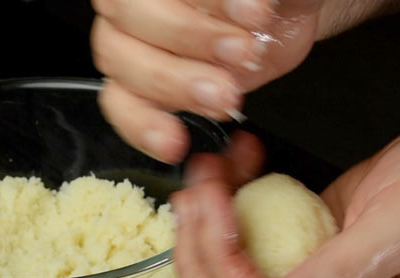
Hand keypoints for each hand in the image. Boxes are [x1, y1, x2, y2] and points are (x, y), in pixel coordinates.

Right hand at [90, 0, 325, 162]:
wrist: (279, 20)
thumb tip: (250, 6)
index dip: (204, 3)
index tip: (255, 14)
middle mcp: (135, 1)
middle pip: (129, 14)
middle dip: (190, 38)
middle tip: (244, 54)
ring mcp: (131, 42)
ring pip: (121, 61)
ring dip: (173, 85)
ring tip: (225, 98)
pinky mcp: (141, 86)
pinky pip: (121, 105)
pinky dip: (143, 126)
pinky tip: (173, 141)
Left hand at [172, 122, 399, 277]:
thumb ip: (347, 274)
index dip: (225, 266)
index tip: (216, 206)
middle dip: (200, 254)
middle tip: (198, 192)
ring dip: (206, 232)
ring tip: (211, 176)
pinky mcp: (302, 253)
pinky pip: (247, 246)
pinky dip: (229, 209)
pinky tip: (237, 170)